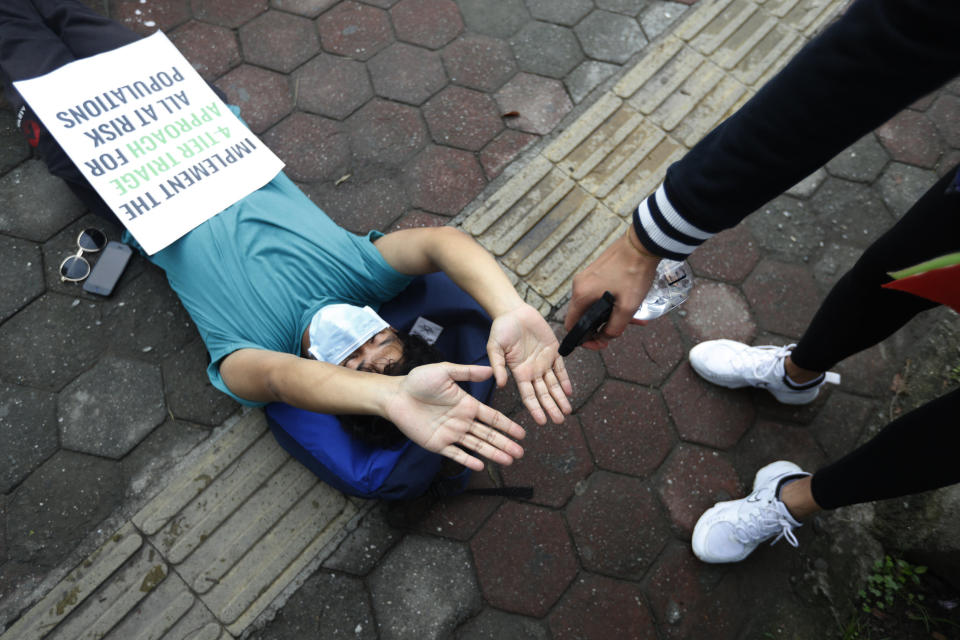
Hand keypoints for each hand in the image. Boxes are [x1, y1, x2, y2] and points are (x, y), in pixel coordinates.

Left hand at [384, 363, 525, 470]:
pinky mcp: (437, 444)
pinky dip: (468, 460)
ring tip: (509, 461)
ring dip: (493, 453)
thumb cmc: (419, 381)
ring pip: (476, 446)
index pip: (492, 418)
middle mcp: (462, 421)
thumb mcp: (445, 371)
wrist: (396, 395)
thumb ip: (467, 372)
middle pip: (488, 435)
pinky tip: (481, 466)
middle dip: (505, 443)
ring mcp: (451, 434)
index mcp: (467, 405)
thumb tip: (491, 370)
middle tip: (521, 453)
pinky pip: (456, 454)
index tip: (522, 433)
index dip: (507, 425)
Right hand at [487, 303, 572, 424]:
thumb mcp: (494, 348)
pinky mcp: (553, 350)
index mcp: (519, 372)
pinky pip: (561, 367)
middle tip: (559, 421)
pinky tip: (568, 391)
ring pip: (554, 384)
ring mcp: (543, 361)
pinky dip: (565, 379)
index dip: (535, 409)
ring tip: (567, 412)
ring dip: (560, 398)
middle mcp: (532, 370)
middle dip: (551, 407)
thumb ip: (497, 366)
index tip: (542, 421)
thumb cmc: (501, 329)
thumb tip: (501, 385)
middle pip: (544, 393)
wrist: (513, 311)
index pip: (529, 395)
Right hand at [564, 227, 659, 348]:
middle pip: (583, 315)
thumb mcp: (627, 307)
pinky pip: (599, 292)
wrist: (643, 244)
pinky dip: (612, 302)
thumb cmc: (633, 274)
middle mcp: (579, 285)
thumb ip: (614, 328)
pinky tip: (630, 304)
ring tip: (633, 320)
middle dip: (600, 327)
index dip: (583, 339)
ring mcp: (588, 276)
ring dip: (610, 315)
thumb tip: (606, 338)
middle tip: (617, 333)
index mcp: (581, 294)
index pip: (571, 325)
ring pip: (594, 304)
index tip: (599, 344)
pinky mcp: (597, 270)